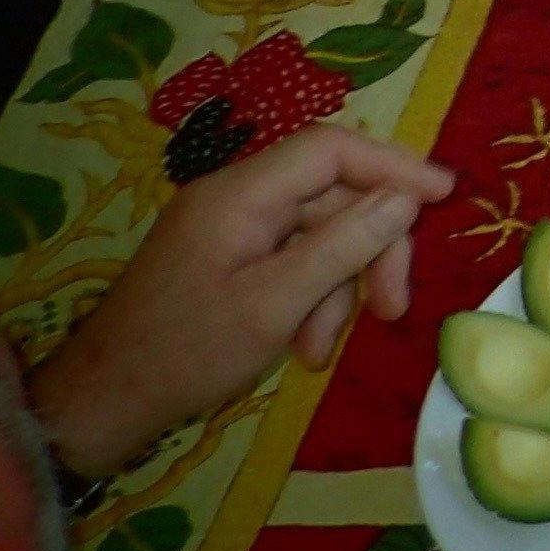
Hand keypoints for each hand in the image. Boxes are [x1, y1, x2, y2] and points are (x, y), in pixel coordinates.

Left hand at [25, 125, 454, 477]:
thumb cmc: (187, 351)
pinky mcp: (224, 259)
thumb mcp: (275, 304)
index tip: (446, 197)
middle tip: (392, 308)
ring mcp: (228, 229)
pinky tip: (303, 347)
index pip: (331, 149)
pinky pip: (289, 259)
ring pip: (317, 234)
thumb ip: (342, 246)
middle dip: (370, 249)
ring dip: (337, 288)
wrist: (103, 401)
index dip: (394, 166)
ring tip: (325, 349)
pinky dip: (309, 298)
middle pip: (332, 197)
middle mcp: (235, 198)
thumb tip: (405, 199)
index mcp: (240, 195)